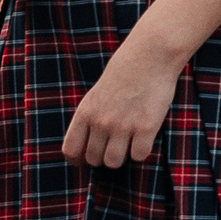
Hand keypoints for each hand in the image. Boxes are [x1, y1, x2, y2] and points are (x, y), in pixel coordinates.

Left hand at [61, 44, 180, 167]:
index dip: (78, 160)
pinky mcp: (146, 127)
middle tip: (115, 147)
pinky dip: (142, 152)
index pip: (71, 150)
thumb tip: (88, 145)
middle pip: (94, 159)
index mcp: (85, 113)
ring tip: (129, 144)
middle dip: (104, 157)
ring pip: (114, 162)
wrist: (149, 57)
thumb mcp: (96, 95)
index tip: (87, 159)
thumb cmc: (124, 74)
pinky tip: (144, 139)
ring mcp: (123, 125)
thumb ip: (90, 119)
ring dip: (122, 157)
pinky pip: (139, 155)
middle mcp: (101, 122)